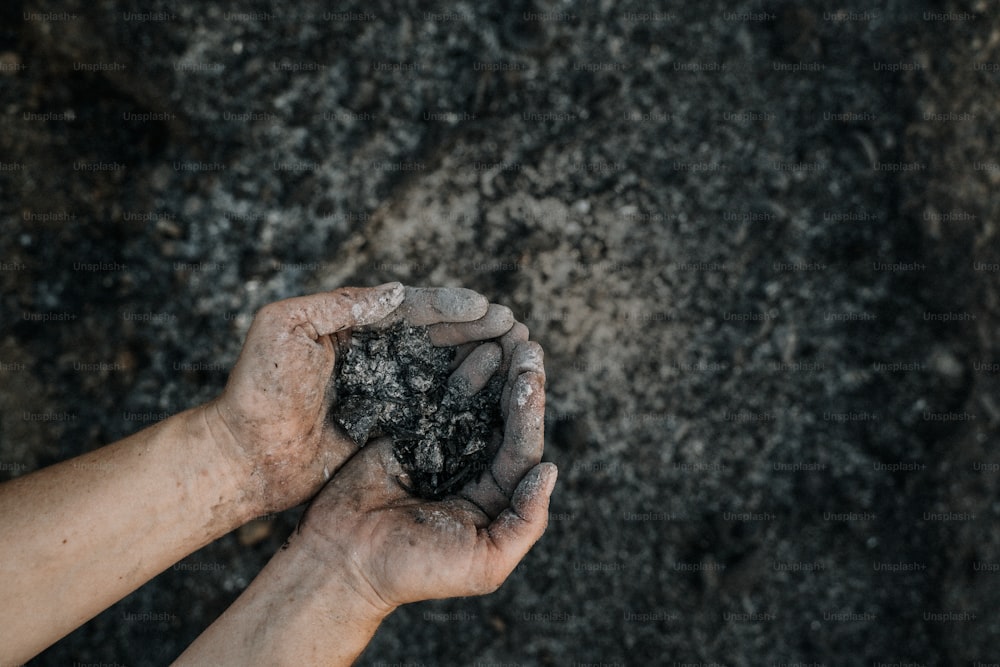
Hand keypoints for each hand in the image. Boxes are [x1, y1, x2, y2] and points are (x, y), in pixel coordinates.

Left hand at [207, 283, 514, 514]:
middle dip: (475, 329)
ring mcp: (382, 390)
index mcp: (350, 325)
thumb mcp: (284, 327)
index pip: (407, 309)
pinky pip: (432, 407)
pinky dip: (464, 397)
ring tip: (515, 351)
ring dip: (477, 359)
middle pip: (433, 336)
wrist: (245, 455)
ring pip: (440, 369)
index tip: (482, 308)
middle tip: (514, 325)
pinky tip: (493, 393)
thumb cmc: (256, 388)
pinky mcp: (387, 426)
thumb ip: (337, 305)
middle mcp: (372, 354)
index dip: (446, 306)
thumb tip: (396, 293)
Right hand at [294, 326, 555, 612]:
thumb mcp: (485, 563)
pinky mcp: (408, 432)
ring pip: (474, 399)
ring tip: (506, 331)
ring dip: (492, 366)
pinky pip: (435, 395)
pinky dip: (452, 370)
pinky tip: (466, 343)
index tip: (531, 375)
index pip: (522, 447)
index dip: (530, 411)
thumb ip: (526, 522)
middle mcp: (473, 468)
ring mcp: (440, 447)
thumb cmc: (415, 570)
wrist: (344, 561)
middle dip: (518, 379)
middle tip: (527, 342)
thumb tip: (550, 470)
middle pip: (504, 416)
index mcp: (496, 497)